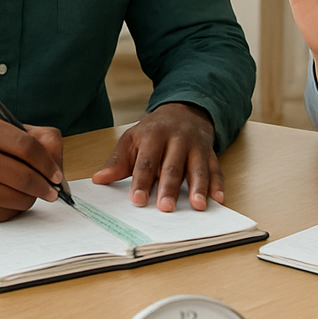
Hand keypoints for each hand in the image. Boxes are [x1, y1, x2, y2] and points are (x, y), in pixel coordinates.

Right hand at [0, 112, 63, 221]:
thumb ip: (30, 135)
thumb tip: (57, 161)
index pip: (27, 147)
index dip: (48, 162)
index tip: (56, 174)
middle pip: (24, 176)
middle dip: (45, 185)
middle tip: (52, 190)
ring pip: (18, 197)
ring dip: (30, 197)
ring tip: (25, 189)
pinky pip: (5, 212)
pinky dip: (12, 207)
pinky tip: (4, 196)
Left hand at [91, 102, 219, 211]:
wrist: (183, 111)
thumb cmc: (153, 131)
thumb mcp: (132, 139)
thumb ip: (118, 161)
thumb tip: (99, 179)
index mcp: (153, 136)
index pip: (146, 162)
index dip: (141, 181)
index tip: (137, 200)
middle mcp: (176, 140)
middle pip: (172, 166)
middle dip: (169, 187)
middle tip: (165, 207)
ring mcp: (196, 146)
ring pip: (197, 168)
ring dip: (198, 187)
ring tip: (198, 206)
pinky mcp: (210, 153)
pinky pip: (216, 168)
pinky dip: (218, 184)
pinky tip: (218, 199)